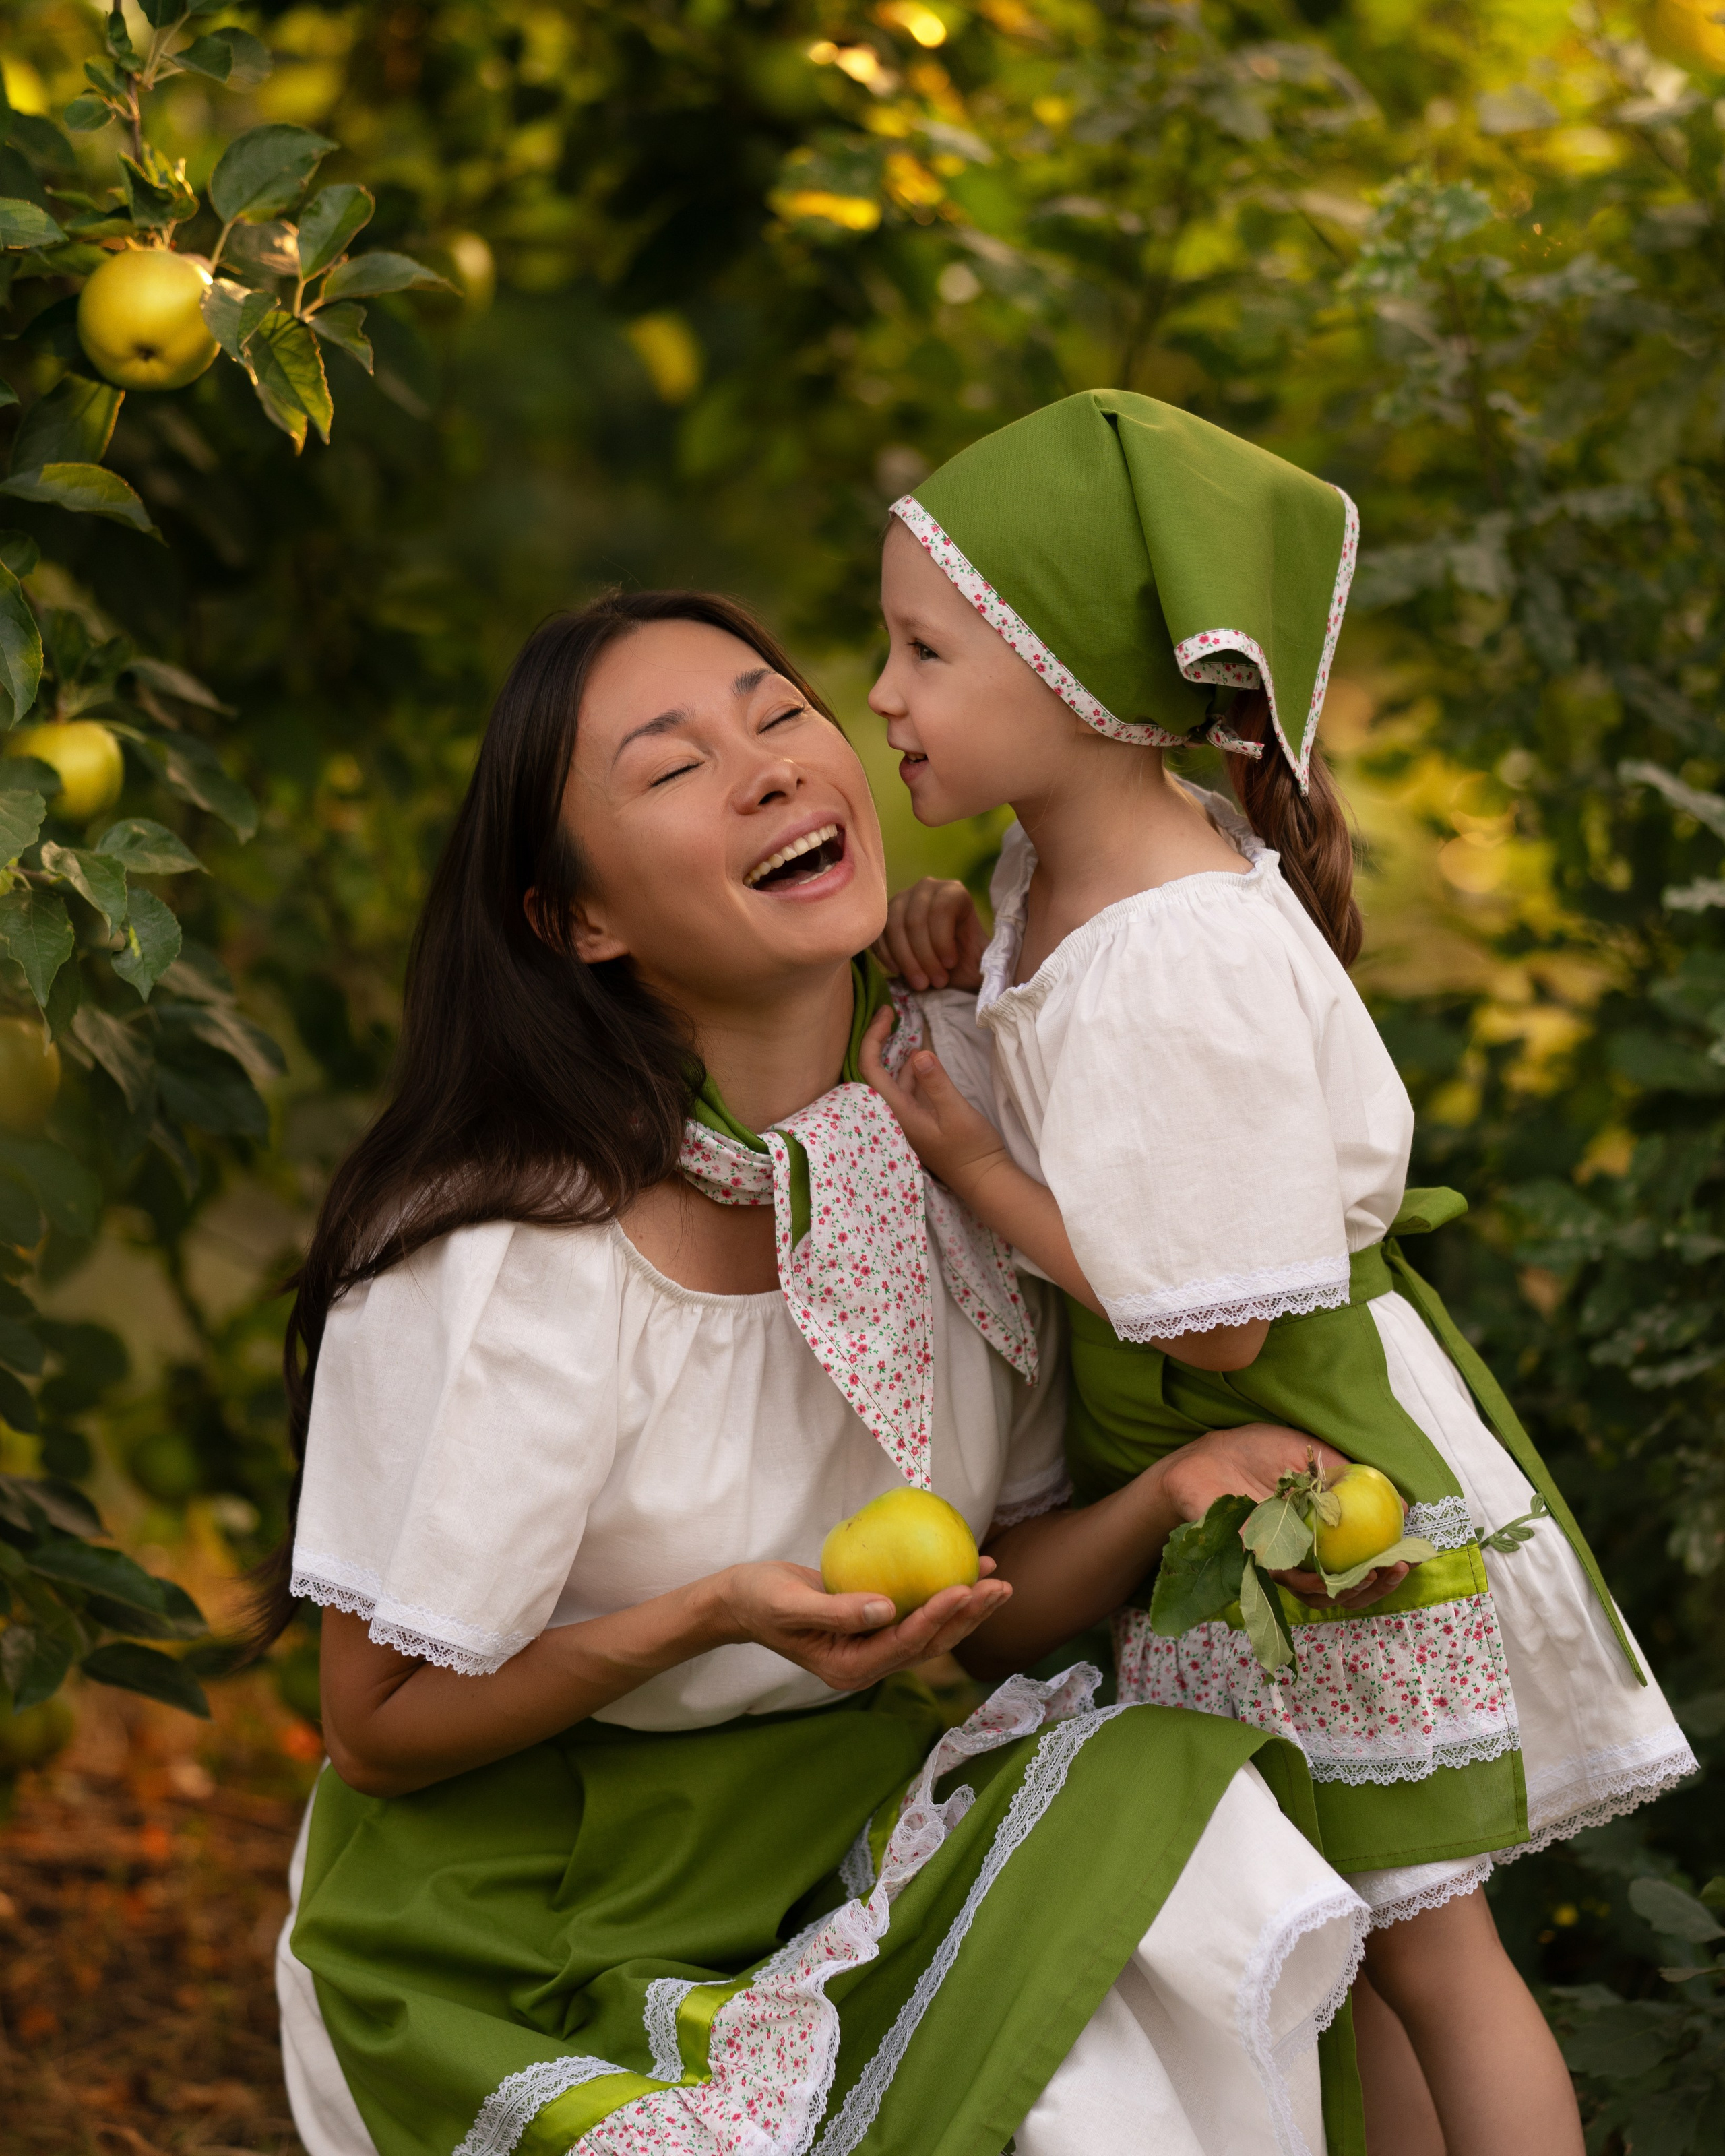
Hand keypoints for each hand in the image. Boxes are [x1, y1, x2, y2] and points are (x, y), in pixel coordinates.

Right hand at [713, 1558, 1012, 1691]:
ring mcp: (872, 1648)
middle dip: (968, 1616)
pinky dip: (942, 1595)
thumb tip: (887, 1609)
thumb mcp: (790, 1605)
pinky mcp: (874, 1627)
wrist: (740, 1602)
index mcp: (849, 1667)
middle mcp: (867, 1664)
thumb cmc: (758, 1599)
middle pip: (930, 1643)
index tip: (965, 1587)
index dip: (938, 1617)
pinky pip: (917, 1614)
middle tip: (1001, 1586)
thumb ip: (838, 1611)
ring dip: (966, 1608)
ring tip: (997, 1579)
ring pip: (931, 1632)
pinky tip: (963, 1570)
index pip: (904, 1643)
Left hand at [860, 1008, 1010, 1195]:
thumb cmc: (971, 1150)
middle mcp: (894, 1114)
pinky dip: (909, 1068)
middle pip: (874, 1070)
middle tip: (890, 1012)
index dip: (873, 1037)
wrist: (983, 1178)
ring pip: (891, 1078)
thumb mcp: (956, 1113)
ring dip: (894, 1053)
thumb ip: (937, 1083)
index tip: (887, 1013)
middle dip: (878, 1039)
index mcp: (897, 1113)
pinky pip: (906, 1087)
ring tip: (903, 1025)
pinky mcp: (918, 1118)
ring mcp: (906, 1116)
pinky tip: (920, 1055)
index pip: (870, 1069)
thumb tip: (919, 1054)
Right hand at [872, 877, 985, 991]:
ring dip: (906, 960)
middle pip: (915, 919)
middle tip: (936, 982)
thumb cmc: (969, 961)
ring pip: (893, 927)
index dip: (942, 941)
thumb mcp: (983, 958)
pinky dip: (887, 956)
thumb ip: (987, 956)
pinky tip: (900, 973)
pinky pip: (878, 935)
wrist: (950, 968)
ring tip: (920, 984)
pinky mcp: (884, 917)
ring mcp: (901, 900)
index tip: (950, 966)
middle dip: (924, 956)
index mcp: (953, 892)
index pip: (940, 909)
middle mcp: (926, 888)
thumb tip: (992, 963)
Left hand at [1154, 1423, 1410, 1613]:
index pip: (1357, 1568)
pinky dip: (1308, 1576)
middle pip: (1343, 1591)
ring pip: (1318, 1593)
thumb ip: (1350, 1478)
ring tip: (1375, 1571)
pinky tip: (1329, 1570)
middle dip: (1376, 1587)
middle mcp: (1298, 1558)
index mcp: (1317, 1538)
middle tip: (1397, 1569)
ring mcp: (1275, 1564)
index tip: (1408, 1559)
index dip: (1385, 1571)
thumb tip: (1402, 1503)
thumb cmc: (1255, 1452)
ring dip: (1351, 1589)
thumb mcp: (1312, 1455)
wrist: (1207, 1454)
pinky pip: (1283, 1577)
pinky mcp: (1251, 1560)